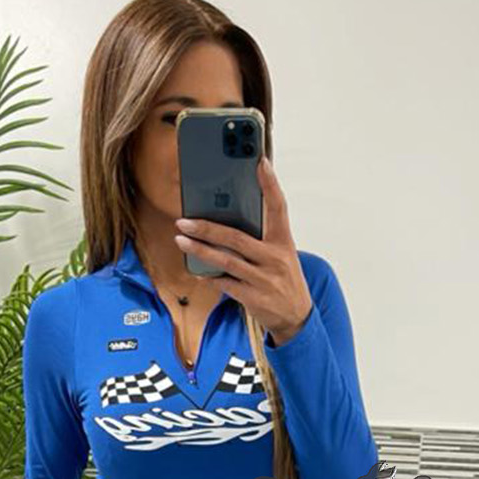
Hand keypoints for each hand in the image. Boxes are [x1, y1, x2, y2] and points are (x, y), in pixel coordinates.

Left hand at [173, 156, 313, 345]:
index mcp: (283, 241)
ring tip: (182, 240)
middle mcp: (275, 258)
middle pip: (237, 238)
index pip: (278, 207)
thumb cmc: (283, 278)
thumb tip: (227, 218)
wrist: (296, 316)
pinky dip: (210, 276)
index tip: (260, 162)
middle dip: (208, 228)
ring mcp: (264, 279)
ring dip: (201, 251)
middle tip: (184, 220)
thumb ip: (261, 236)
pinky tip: (197, 269)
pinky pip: (225, 284)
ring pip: (226, 261)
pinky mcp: (254, 298)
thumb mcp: (281, 253)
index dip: (270, 184)